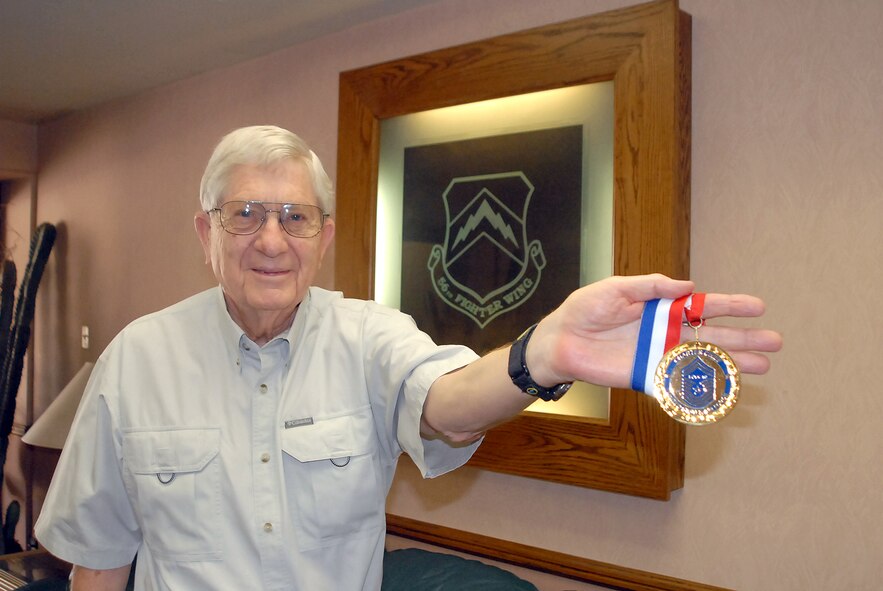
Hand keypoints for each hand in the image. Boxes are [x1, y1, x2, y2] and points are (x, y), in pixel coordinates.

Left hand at [526, 274, 782, 389]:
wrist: (560, 341)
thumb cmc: (585, 309)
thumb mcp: (615, 288)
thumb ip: (649, 286)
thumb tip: (688, 285)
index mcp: (662, 307)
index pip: (702, 306)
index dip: (730, 307)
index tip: (758, 307)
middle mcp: (666, 332)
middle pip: (712, 335)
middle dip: (744, 338)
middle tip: (776, 343)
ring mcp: (659, 356)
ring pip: (703, 361)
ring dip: (732, 364)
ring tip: (764, 367)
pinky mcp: (647, 378)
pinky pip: (678, 384)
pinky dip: (700, 389)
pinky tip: (724, 392)